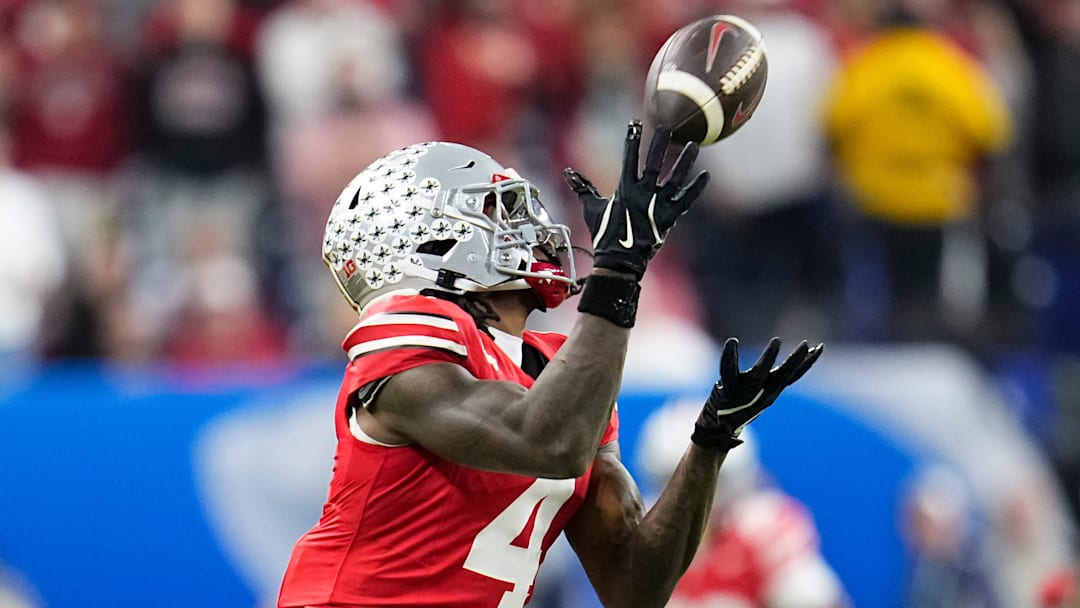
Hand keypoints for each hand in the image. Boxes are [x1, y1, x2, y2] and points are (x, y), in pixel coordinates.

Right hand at [563, 119, 708, 278]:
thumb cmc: (605, 234)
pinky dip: (695, 189)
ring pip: (674, 179)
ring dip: (685, 162)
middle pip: (654, 163)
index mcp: (624, 188)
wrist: (619, 260)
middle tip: (667, 127)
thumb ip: (583, 188)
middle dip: (659, 144)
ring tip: (694, 146)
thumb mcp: (592, 208)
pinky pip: (685, 200)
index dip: (632, 140)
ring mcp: (657, 205)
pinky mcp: (669, 217)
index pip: (629, 158)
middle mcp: (642, 193)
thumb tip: (568, 173)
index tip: (635, 123)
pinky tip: (704, 176)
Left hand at [692, 337, 823, 450]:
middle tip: (806, 344)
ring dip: (768, 359)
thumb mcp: (762, 393)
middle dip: (795, 361)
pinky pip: (727, 371)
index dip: (806, 363)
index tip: (819, 347)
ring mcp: (744, 392)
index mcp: (771, 391)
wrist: (718, 429)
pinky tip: (732, 342)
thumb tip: (790, 367)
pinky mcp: (726, 390)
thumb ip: (775, 379)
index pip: (792, 375)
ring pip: (759, 374)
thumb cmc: (740, 404)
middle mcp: (761, 392)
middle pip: (782, 376)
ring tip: (777, 342)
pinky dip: (729, 357)